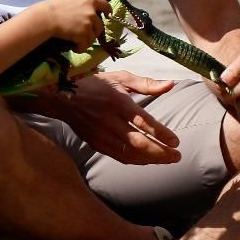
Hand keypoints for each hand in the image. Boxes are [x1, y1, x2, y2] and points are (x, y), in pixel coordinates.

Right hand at [34, 0, 110, 49]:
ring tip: (79, 41)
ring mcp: (88, 25)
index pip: (105, 6)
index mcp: (90, 1)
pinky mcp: (82, 35)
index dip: (108, 11)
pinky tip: (76, 48)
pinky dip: (81, 48)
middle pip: (100, 25)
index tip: (108, 15)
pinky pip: (85, 45)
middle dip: (94, 30)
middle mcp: (92, 13)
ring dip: (87, 40)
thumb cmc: (56, 4)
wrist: (47, 17)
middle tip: (86, 33)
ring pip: (93, 36)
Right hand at [42, 71, 181, 163]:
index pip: (143, 121)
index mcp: (117, 101)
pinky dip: (136, 161)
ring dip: (151, 159)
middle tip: (177, 156)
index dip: (161, 133)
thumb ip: (147, 84)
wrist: (62, 98)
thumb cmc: (96, 85)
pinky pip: (119, 156)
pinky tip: (148, 160)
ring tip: (167, 160)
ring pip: (130, 153)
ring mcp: (101, 134)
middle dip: (160, 152)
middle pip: (138, 142)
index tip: (176, 142)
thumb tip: (171, 84)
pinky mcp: (96, 143)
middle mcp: (109, 120)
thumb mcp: (121, 78)